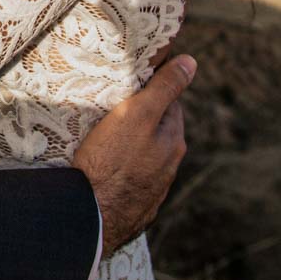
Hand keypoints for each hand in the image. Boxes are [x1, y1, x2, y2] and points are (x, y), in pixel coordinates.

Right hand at [71, 54, 193, 254]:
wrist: (90, 217)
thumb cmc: (112, 161)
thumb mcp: (137, 114)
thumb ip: (164, 88)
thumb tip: (191, 62)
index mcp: (173, 143)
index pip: (170, 106)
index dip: (151, 93)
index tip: (130, 87)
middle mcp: (169, 169)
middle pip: (157, 133)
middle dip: (141, 121)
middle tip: (113, 111)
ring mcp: (152, 192)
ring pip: (144, 159)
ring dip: (131, 149)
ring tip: (104, 142)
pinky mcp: (133, 209)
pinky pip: (130, 182)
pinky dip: (121, 172)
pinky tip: (104, 171)